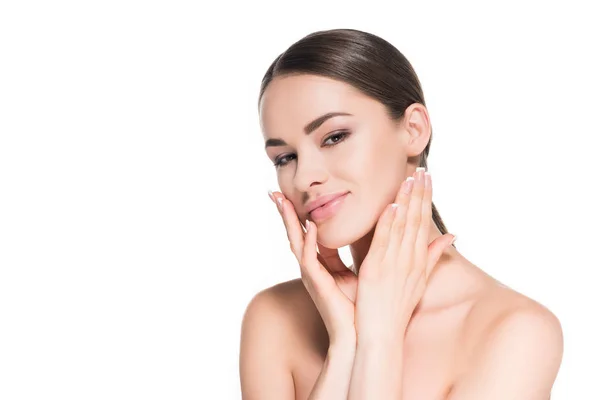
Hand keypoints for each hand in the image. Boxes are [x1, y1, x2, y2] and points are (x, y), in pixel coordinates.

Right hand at [269, 191, 357, 344]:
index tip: (289, 194)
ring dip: (288, 221)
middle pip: (294, 234)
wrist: (359, 336)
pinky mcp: (316, 284)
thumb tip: (365, 233)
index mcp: (321, 264)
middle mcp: (312, 267)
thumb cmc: (358, 307)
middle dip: (284, 213)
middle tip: (273, 191)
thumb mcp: (356, 272)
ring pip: (296, 242)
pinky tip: (309, 226)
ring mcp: (311, 275)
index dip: (297, 214)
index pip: (306, 233)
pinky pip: (309, 259)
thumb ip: (354, 254)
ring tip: (281, 201)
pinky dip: (308, 242)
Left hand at [354, 168, 454, 343]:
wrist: (382, 335)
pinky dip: (387, 224)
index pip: (424, 224)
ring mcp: (394, 265)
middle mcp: (410, 260)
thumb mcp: (420, 281)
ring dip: (406, 202)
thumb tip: (452, 236)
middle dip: (420, 194)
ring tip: (409, 179)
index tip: (428, 178)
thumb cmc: (396, 308)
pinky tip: (390, 206)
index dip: (426, 199)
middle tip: (422, 170)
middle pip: (417, 221)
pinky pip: (383, 242)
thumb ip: (434, 256)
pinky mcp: (375, 270)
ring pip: (402, 227)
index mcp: (419, 261)